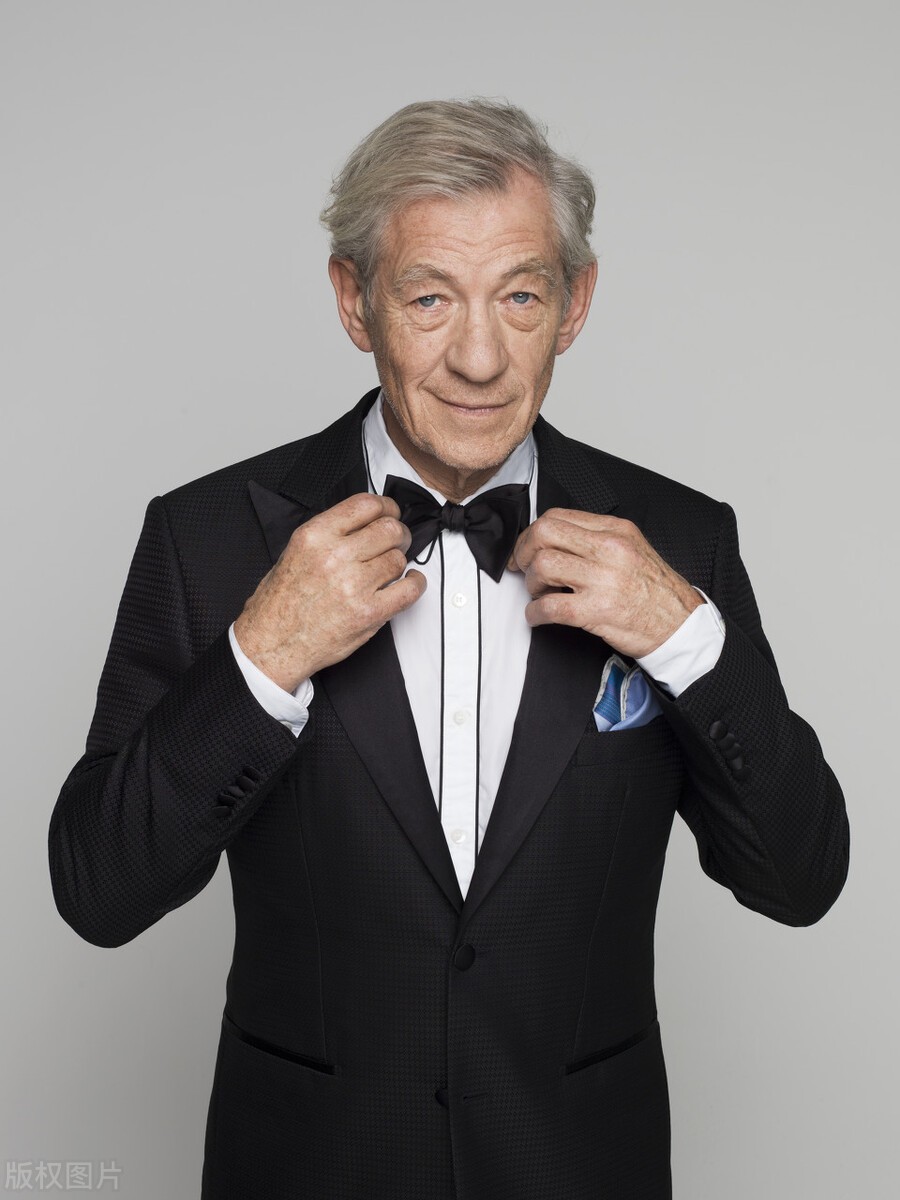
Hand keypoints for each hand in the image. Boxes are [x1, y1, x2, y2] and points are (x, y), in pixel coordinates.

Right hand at [234, 493, 425, 691]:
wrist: (272, 644)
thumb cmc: (280, 602)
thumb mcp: (294, 552)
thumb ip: (329, 534)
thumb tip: (365, 524)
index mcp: (315, 536)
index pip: (366, 505)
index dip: (386, 507)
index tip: (390, 513)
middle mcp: (335, 557)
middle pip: (389, 529)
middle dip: (398, 533)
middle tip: (397, 541)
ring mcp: (354, 586)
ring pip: (398, 558)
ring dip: (399, 561)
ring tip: (390, 568)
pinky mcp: (369, 613)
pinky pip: (409, 590)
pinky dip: (416, 583)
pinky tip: (410, 582)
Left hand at [509, 508, 701, 656]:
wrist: (680, 626)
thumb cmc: (656, 592)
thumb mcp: (633, 549)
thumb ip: (598, 540)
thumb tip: (557, 542)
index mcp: (615, 531)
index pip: (558, 517)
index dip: (532, 533)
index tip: (527, 547)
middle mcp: (609, 549)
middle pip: (544, 533)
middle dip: (524, 551)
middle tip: (523, 567)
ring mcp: (603, 579)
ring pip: (543, 566)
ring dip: (531, 583)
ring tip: (539, 593)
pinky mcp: (597, 610)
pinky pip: (549, 607)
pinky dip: (534, 613)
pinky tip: (538, 616)